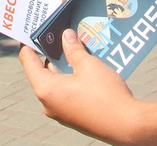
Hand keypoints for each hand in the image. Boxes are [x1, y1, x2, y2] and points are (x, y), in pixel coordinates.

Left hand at [19, 29, 139, 143]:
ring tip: (76, 46)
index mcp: (46, 90)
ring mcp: (62, 112)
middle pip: (44, 71)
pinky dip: (73, 78)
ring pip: (58, 82)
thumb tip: (66, 36)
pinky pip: (68, 92)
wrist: (128, 126)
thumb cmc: (105, 95)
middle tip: (58, 34)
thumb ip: (73, 49)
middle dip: (53, 52)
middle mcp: (49, 104)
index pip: (28, 61)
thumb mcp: (88, 65)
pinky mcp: (74, 116)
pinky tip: (86, 65)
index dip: (28, 44)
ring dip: (66, 65)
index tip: (30, 30)